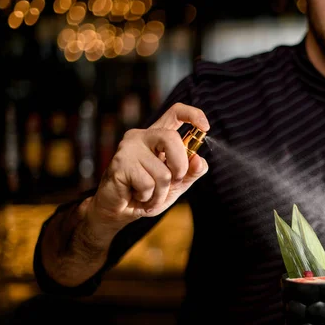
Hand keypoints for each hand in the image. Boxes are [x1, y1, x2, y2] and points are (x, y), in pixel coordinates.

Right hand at [87, 103, 209, 227]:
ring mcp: (129, 147)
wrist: (119, 211)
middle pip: (172, 138)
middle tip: (172, 181)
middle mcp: (142, 136)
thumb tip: (200, 160)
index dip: (193, 115)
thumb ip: (191, 172)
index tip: (205, 128)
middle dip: (180, 166)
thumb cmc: (147, 194)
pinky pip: (148, 184)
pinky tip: (136, 195)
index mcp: (158, 136)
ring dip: (161, 192)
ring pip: (163, 171)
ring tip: (148, 193)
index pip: (175, 113)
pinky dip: (148, 196)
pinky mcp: (120, 162)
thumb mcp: (176, 184)